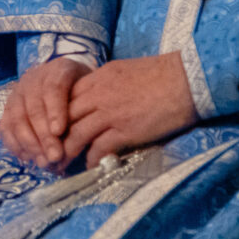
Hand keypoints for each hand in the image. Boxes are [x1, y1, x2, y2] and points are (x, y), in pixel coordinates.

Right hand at [0, 57, 88, 169]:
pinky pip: (5, 128)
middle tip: (55, 157)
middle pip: (34, 108)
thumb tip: (89, 132)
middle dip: (44, 136)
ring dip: (29, 144)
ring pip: (17, 119)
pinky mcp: (8, 109)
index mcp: (57, 71)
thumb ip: (89, 105)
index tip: (59, 132)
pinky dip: (15, 144)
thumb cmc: (82, 89)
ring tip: (43, 162)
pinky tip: (28, 158)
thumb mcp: (91, 89)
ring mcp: (17, 94)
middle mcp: (32, 80)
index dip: (54, 111)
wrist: (63, 78)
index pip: (53, 88)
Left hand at [62, 52, 196, 169]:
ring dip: (66, 153)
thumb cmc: (165, 73)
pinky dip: (91, 160)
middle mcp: (98, 94)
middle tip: (48, 152)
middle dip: (52, 137)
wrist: (190, 79)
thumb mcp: (126, 71)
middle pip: (63, 118)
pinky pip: (98, 148)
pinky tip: (90, 167)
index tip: (51, 130)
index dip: (55, 116)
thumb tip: (98, 100)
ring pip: (75, 135)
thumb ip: (107, 84)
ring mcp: (110, 113)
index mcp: (97, 78)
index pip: (64, 98)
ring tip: (61, 166)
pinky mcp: (125, 130)